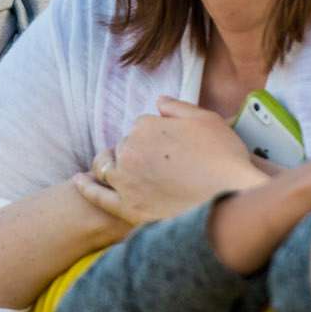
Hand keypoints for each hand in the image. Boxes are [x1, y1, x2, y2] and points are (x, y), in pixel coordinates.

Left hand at [74, 97, 268, 226]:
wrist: (232, 200)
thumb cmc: (224, 158)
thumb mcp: (206, 119)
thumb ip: (178, 107)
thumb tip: (159, 102)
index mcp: (146, 126)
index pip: (141, 127)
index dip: (155, 136)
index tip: (169, 146)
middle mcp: (130, 151)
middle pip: (123, 147)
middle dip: (134, 151)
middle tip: (155, 164)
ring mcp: (126, 182)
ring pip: (106, 168)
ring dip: (108, 165)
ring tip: (112, 168)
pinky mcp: (126, 209)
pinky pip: (97, 197)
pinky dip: (85, 187)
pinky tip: (78, 181)